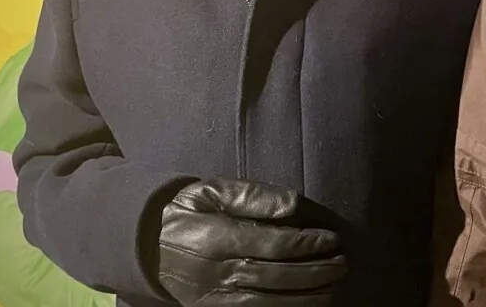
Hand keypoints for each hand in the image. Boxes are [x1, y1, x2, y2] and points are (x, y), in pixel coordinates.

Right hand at [156, 178, 347, 305]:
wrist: (143, 243)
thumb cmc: (187, 210)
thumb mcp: (212, 190)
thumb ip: (253, 196)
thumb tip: (292, 206)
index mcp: (217, 237)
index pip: (273, 243)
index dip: (307, 243)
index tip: (332, 239)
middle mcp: (216, 272)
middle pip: (275, 277)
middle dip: (314, 273)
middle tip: (342, 264)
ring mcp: (213, 297)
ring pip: (267, 303)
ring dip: (305, 298)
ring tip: (332, 286)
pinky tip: (304, 304)